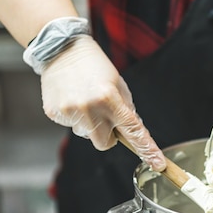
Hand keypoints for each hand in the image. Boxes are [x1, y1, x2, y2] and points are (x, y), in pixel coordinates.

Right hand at [39, 35, 166, 170]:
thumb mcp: (118, 84)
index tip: (158, 163)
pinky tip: (72, 99)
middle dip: (109, 135)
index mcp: (109, 98)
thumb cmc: (94, 66)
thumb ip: (127, 110)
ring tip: (84, 100)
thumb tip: (133, 134)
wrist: (61, 49)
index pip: (133, 130)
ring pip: (87, 135)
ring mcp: (70, 112)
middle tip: (104, 115)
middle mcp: (89, 107)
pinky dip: (75, 117)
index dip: (147, 149)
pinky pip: (71, 127)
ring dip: (90, 124)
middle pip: (105, 144)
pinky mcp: (54, 113)